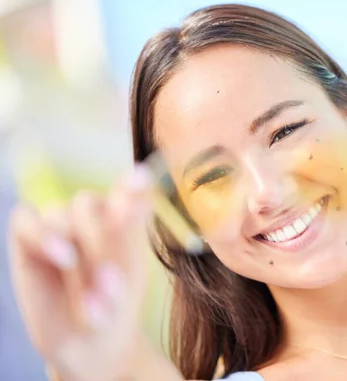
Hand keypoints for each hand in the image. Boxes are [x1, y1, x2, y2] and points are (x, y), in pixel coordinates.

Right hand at [8, 166, 152, 380]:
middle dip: (99, 243)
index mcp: (123, 219)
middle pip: (89, 204)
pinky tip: (62, 257)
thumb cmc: (117, 307)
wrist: (88, 346)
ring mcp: (58, 226)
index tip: (142, 180)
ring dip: (75, 253)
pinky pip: (25, 219)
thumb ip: (129, 230)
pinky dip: (42, 235)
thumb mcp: (128, 274)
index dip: (132, 182)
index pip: (127, 189)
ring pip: (60, 215)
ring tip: (89, 292)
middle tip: (108, 281)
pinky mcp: (28, 239)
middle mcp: (91, 216)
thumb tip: (139, 186)